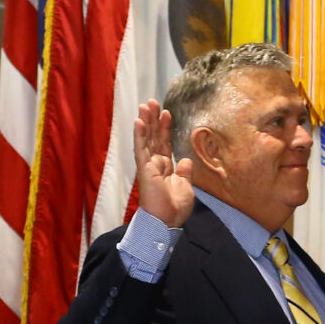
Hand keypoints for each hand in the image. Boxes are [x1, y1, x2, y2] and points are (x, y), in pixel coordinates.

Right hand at [133, 100, 195, 227]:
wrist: (166, 222)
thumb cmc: (175, 209)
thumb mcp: (186, 187)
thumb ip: (185, 172)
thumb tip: (186, 160)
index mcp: (165, 168)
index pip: (164, 143)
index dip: (165, 128)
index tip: (166, 113)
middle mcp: (155, 164)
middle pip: (154, 137)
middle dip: (153, 119)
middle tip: (152, 101)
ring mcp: (148, 166)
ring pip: (146, 139)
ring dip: (146, 121)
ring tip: (145, 105)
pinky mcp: (144, 169)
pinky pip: (141, 149)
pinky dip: (140, 135)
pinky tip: (139, 121)